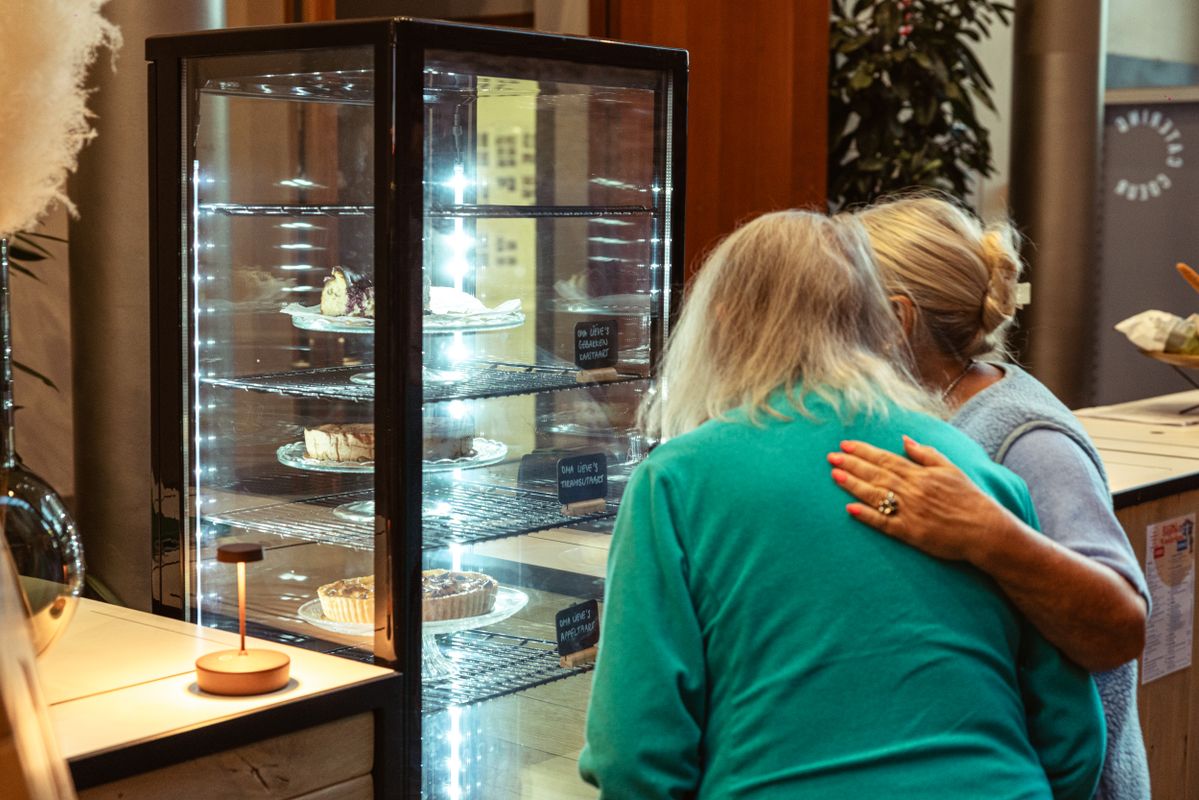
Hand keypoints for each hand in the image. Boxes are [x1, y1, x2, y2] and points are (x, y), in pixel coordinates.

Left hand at [828, 435, 1009, 563]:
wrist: (985, 530)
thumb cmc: (969, 498)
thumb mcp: (950, 469)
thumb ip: (926, 454)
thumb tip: (904, 439)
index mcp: (920, 474)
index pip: (885, 459)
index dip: (863, 451)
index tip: (844, 445)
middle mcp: (912, 490)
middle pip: (876, 474)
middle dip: (852, 464)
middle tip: (830, 457)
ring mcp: (910, 512)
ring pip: (876, 495)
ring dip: (853, 485)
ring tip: (835, 475)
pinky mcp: (911, 533)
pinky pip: (884, 523)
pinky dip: (867, 516)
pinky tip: (850, 509)